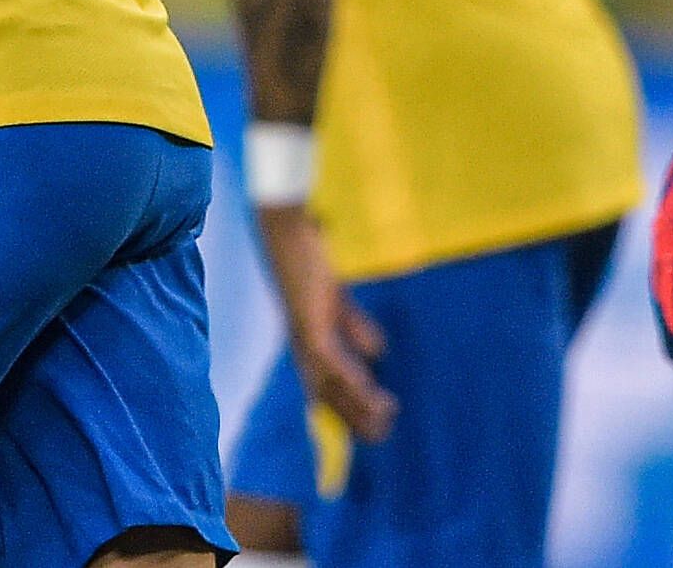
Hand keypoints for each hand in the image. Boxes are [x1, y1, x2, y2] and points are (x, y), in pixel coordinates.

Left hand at [257, 204, 397, 443]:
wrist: (287, 238)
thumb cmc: (309, 266)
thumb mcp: (339, 302)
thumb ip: (356, 328)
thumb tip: (378, 354)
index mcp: (310, 349)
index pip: (331, 391)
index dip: (354, 410)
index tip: (381, 427)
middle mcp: (304, 352)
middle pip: (329, 397)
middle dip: (356, 418)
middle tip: (384, 434)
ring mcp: (305, 341)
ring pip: (330, 385)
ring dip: (357, 403)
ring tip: (385, 415)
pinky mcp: (309, 324)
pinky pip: (331, 360)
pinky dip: (349, 377)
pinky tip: (369, 387)